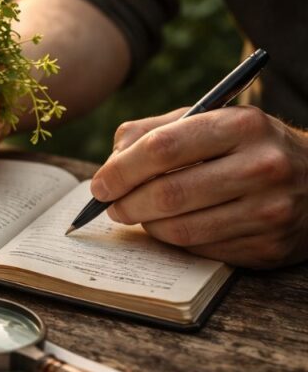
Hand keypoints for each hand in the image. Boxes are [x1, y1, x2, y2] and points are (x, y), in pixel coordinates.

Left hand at [91, 106, 307, 268]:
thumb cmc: (244, 146)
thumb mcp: (208, 121)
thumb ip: (153, 132)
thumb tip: (110, 164)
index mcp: (243, 125)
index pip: (164, 147)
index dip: (122, 170)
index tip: (100, 184)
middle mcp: (262, 167)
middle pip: (169, 193)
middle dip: (127, 203)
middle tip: (111, 206)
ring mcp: (270, 211)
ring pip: (182, 229)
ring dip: (147, 225)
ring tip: (137, 215)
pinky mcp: (269, 246)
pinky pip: (201, 250)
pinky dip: (175, 241)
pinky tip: (172, 227)